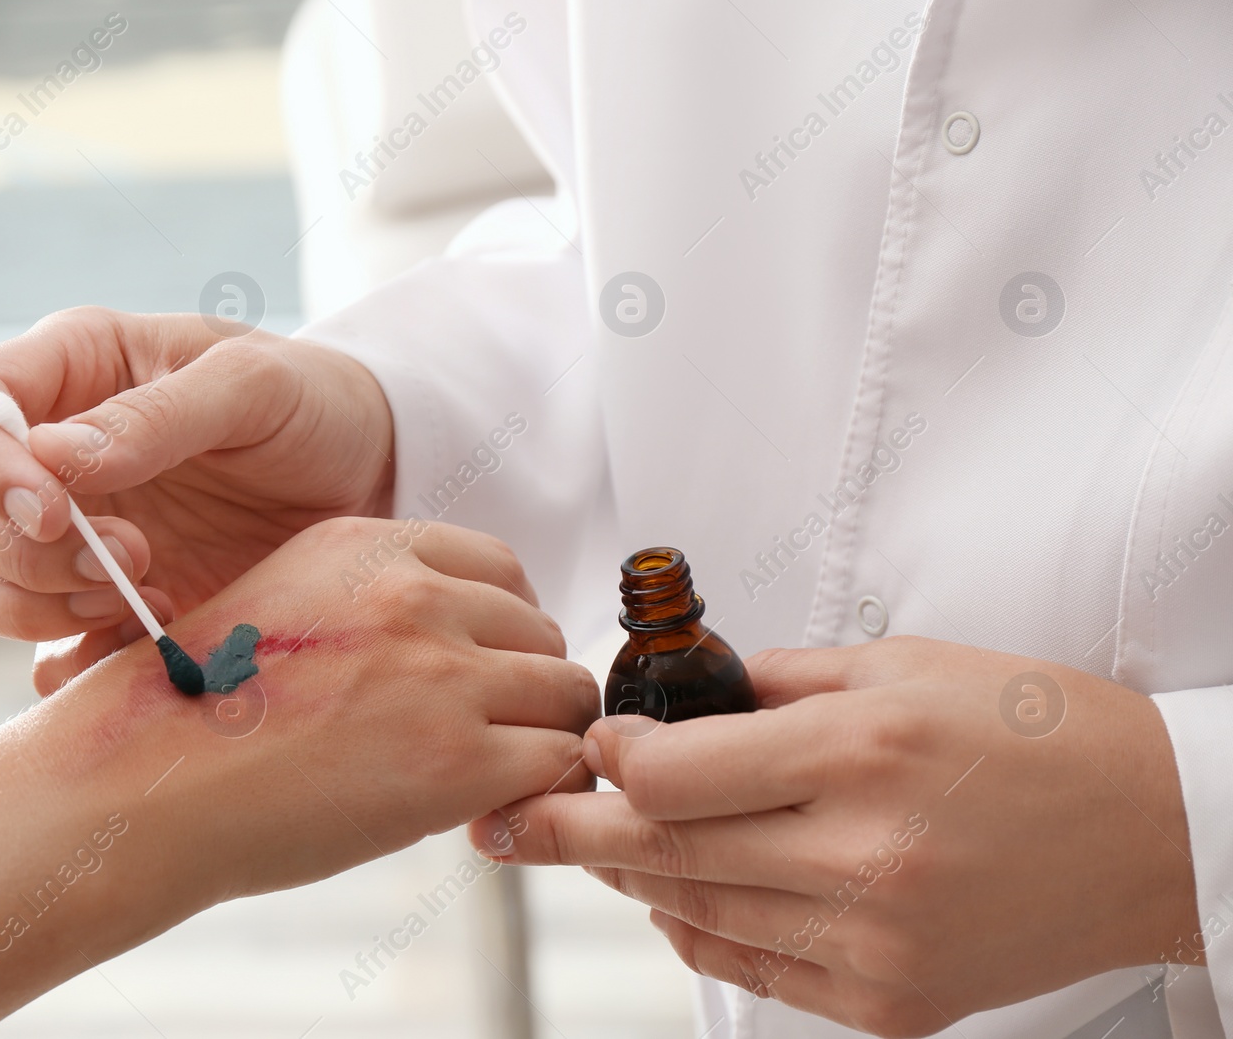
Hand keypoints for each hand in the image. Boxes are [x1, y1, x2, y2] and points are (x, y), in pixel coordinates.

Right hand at [0, 308, 394, 692]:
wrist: (369, 480)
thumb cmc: (312, 404)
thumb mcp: (253, 387)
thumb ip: (157, 416)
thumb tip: (51, 458)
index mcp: (74, 370)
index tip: (52, 512)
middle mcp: (50, 454)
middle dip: (28, 551)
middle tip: (135, 557)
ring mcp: (69, 535)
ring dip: (37, 607)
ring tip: (143, 597)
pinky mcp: (100, 605)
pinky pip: (40, 650)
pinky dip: (74, 661)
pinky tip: (153, 640)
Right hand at [71, 515, 595, 906]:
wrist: (135, 794)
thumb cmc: (192, 718)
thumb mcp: (278, 605)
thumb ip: (366, 601)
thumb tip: (453, 638)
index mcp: (364, 546)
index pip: (500, 569)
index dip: (502, 628)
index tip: (479, 673)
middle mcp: (411, 593)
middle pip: (539, 629)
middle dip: (521, 683)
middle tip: (482, 736)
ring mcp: (438, 672)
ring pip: (565, 692)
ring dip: (540, 735)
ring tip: (490, 777)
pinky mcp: (453, 758)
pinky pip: (557, 761)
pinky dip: (540, 791)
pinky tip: (488, 812)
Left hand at [468, 636, 1199, 1036]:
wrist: (1151, 834)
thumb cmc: (1035, 734)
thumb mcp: (900, 666)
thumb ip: (779, 683)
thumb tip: (683, 702)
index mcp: (858, 751)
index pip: (668, 773)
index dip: (606, 758)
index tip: (592, 743)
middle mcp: (860, 854)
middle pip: (659, 851)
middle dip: (572, 830)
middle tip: (518, 817)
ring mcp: (874, 941)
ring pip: (695, 915)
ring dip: (633, 879)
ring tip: (603, 846)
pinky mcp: (889, 1002)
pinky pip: (754, 971)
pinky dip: (702, 932)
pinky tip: (683, 898)